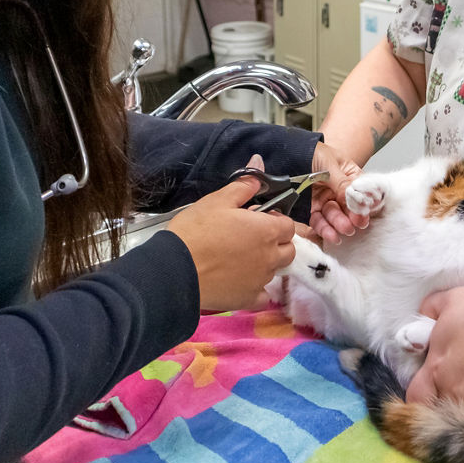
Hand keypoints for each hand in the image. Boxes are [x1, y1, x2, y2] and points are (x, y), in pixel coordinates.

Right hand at [166, 157, 296, 310]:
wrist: (175, 270)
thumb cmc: (195, 231)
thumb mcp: (217, 201)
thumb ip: (244, 185)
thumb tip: (259, 163)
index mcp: (267, 231)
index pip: (289, 225)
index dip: (275, 221)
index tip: (257, 219)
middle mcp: (270, 257)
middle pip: (288, 250)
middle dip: (276, 243)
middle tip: (251, 238)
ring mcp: (261, 281)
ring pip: (275, 271)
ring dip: (265, 264)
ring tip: (240, 258)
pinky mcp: (248, 299)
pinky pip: (263, 295)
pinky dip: (257, 289)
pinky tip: (241, 281)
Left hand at [308, 142, 369, 243]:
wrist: (283, 152)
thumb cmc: (310, 151)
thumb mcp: (329, 163)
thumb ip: (341, 182)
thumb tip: (355, 199)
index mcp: (348, 176)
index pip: (360, 192)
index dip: (362, 204)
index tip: (363, 214)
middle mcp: (338, 190)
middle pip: (348, 207)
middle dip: (351, 217)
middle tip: (353, 225)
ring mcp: (325, 200)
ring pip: (334, 216)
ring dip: (339, 225)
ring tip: (343, 230)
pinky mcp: (312, 209)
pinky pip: (319, 221)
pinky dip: (325, 229)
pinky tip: (331, 235)